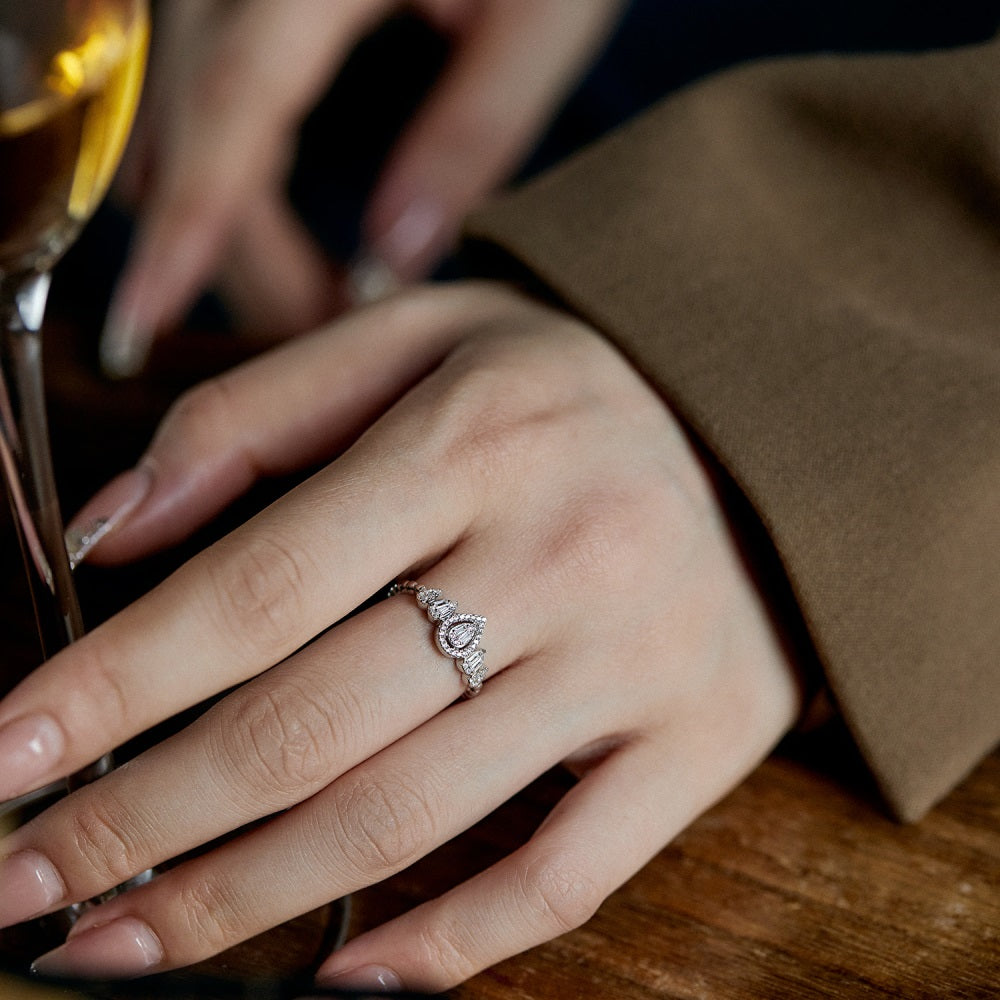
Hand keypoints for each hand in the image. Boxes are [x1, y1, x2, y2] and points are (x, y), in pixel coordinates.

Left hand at [0, 283, 800, 988]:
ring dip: (247, 903)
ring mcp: (641, 661)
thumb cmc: (563, 392)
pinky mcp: (700, 739)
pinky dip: (445, 947)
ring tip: (122, 946)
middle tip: (25, 886)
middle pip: (314, 724)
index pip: (260, 585)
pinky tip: (341, 984)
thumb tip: (116, 529)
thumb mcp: (424, 335)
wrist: (760, 439)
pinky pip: (566, 875)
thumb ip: (258, 409)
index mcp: (477, 439)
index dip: (113, 686)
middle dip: (145, 821)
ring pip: (414, 816)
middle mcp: (563, 553)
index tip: (4, 759)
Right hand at [101, 0, 623, 376]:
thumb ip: (471, 136)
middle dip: (228, 255)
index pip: (231, 107)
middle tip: (315, 333)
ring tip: (310, 296)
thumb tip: (392, 263)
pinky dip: (225, 178)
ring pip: (174, 120)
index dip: (188, 228)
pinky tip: (277, 230)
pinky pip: (196, 96)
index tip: (146, 325)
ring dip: (222, 225)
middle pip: (189, 129)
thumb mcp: (542, 18)